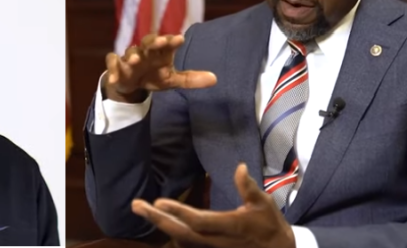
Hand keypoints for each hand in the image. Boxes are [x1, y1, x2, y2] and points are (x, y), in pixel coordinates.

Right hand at [104, 33, 216, 102]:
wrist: (132, 84)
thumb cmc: (153, 76)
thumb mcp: (172, 80)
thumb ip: (191, 79)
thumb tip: (215, 79)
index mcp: (160, 53)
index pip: (168, 43)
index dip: (173, 41)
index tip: (180, 39)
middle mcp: (146, 52)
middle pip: (149, 42)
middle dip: (154, 41)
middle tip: (161, 41)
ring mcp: (130, 58)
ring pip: (130, 52)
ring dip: (132, 55)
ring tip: (135, 60)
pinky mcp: (117, 66)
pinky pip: (113, 64)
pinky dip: (113, 71)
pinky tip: (115, 80)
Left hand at [130, 164, 295, 247]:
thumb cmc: (270, 225)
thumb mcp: (264, 204)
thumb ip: (249, 187)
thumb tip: (240, 167)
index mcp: (231, 227)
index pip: (199, 221)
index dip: (179, 212)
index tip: (159, 201)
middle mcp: (217, 242)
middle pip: (182, 234)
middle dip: (158, 220)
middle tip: (137, 205)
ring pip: (180, 241)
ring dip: (160, 225)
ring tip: (141, 208)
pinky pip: (185, 244)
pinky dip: (170, 232)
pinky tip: (158, 220)